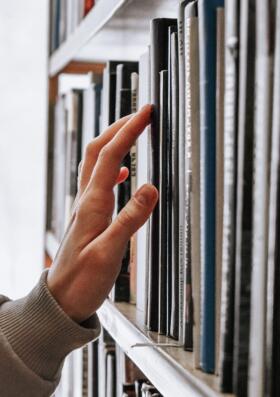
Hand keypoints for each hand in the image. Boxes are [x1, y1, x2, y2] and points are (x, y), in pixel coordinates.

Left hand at [47, 104, 157, 322]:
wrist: (61, 299)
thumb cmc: (82, 281)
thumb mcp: (109, 253)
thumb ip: (130, 220)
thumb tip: (150, 187)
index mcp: (92, 204)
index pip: (111, 156)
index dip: (128, 131)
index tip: (145, 113)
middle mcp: (86, 200)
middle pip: (98, 151)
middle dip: (119, 127)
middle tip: (141, 114)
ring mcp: (85, 206)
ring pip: (96, 163)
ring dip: (113, 142)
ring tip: (132, 132)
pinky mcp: (88, 216)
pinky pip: (97, 181)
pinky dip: (111, 167)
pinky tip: (122, 173)